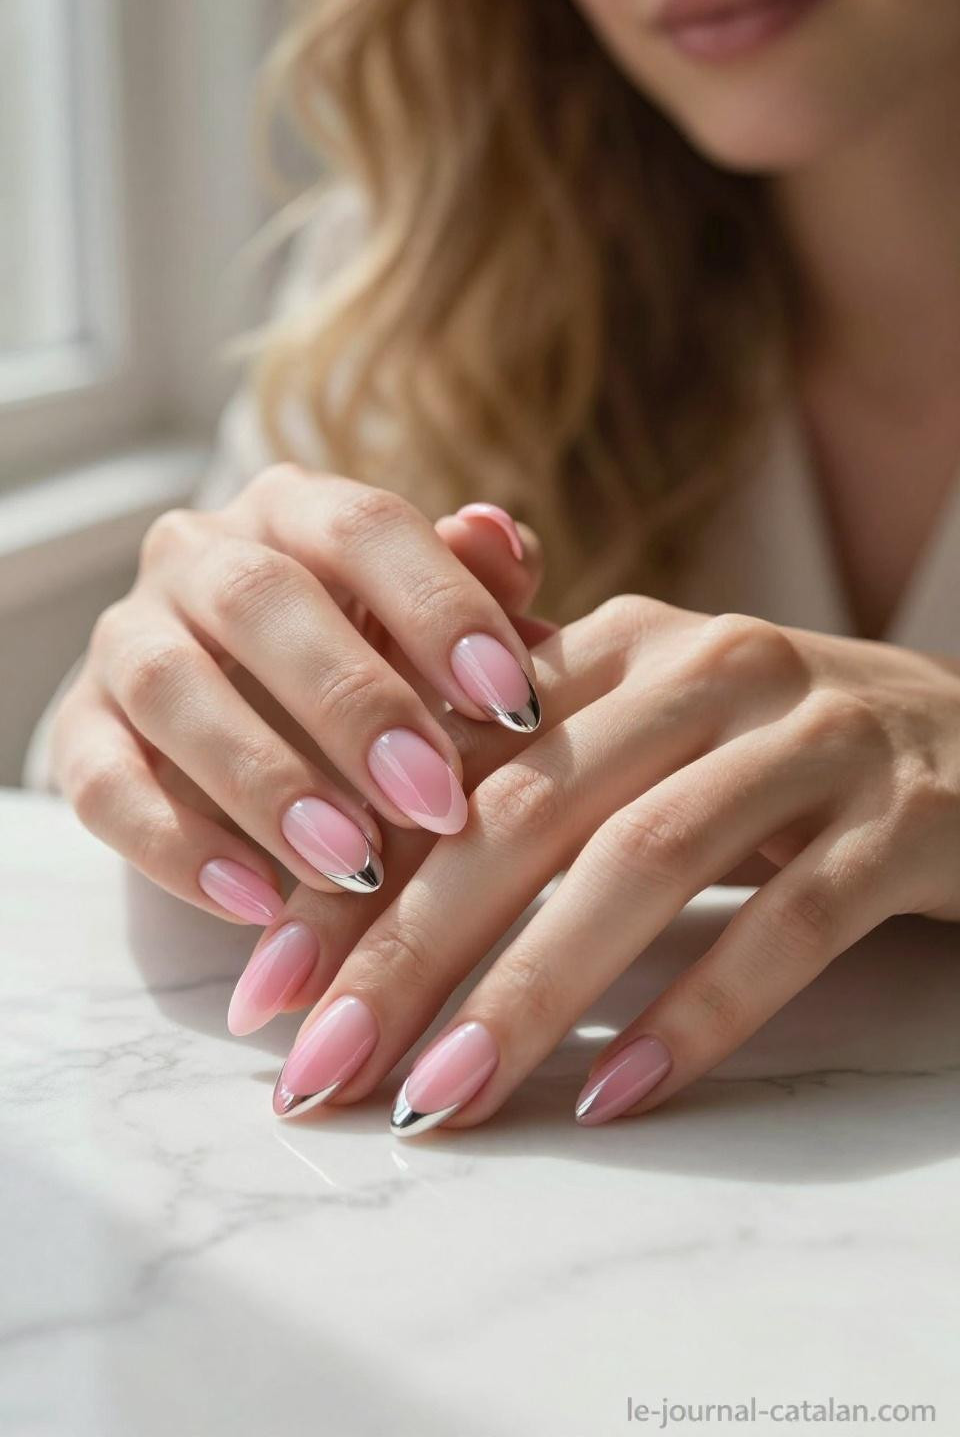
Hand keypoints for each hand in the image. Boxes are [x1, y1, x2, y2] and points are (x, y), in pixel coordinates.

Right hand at [51, 466, 542, 922]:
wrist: (244, 718)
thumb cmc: (373, 663)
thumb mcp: (433, 632)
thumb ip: (480, 589)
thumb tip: (496, 532)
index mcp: (297, 510)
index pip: (363, 526)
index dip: (440, 609)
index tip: (513, 704)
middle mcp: (200, 555)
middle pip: (261, 598)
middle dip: (354, 704)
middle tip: (434, 800)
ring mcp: (128, 638)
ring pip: (173, 688)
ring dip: (266, 781)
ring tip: (353, 864)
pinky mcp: (79, 729)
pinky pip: (103, 785)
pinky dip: (178, 847)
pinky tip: (259, 904)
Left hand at [262, 597, 959, 1128]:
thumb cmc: (778, 761)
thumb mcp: (649, 737)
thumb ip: (524, 767)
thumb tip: (359, 862)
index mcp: (623, 646)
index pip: (457, 759)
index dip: (356, 872)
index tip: (271, 990)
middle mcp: (710, 666)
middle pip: (529, 808)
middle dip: (410, 945)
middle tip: (323, 1066)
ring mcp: (812, 735)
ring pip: (644, 859)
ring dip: (531, 990)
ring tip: (444, 1098)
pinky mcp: (904, 818)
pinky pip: (789, 920)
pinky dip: (699, 1008)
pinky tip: (618, 1092)